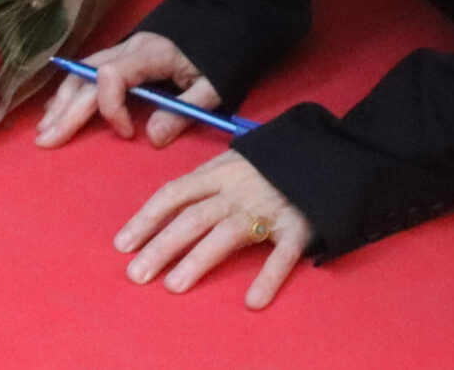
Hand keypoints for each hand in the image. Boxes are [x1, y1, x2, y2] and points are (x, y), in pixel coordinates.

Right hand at [35, 33, 223, 152]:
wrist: (227, 15)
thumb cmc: (222, 51)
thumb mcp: (213, 86)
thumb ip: (183, 111)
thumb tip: (152, 138)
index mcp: (149, 54)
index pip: (111, 77)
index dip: (112, 109)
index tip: (129, 134)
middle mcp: (128, 49)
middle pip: (86, 77)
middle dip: (66, 111)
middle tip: (48, 141)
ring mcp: (123, 50)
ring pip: (82, 72)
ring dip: (62, 101)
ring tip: (46, 129)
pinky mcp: (124, 55)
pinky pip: (89, 71)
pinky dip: (72, 91)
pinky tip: (58, 108)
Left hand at [114, 150, 312, 307]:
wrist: (330, 153)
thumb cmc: (274, 163)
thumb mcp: (235, 160)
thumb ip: (207, 181)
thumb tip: (170, 204)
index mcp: (219, 172)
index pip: (174, 193)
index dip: (146, 218)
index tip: (123, 244)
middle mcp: (237, 190)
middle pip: (192, 218)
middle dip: (161, 246)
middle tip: (136, 274)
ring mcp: (267, 207)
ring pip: (226, 234)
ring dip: (197, 261)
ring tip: (173, 286)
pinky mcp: (298, 226)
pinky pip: (282, 254)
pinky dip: (268, 277)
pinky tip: (252, 301)